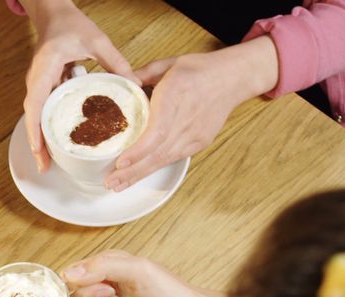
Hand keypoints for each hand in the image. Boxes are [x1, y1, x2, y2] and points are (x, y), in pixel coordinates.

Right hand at [24, 0, 135, 172]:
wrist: (54, 15)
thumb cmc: (70, 25)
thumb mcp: (97, 40)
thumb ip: (116, 61)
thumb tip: (134, 85)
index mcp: (45, 67)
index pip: (35, 102)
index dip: (35, 128)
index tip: (39, 148)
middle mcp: (36, 79)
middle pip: (33, 116)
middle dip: (36, 143)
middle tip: (45, 166)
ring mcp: (38, 85)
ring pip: (36, 117)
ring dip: (40, 139)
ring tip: (48, 162)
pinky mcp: (43, 87)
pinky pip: (43, 111)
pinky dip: (47, 128)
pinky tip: (58, 143)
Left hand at [105, 36, 278, 190]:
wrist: (234, 79)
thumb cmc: (199, 70)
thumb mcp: (168, 63)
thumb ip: (143, 74)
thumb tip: (121, 82)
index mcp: (176, 95)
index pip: (157, 131)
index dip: (139, 150)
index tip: (121, 161)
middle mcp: (186, 120)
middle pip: (158, 152)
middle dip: (132, 170)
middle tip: (110, 182)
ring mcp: (195, 135)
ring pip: (164, 159)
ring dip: (140, 174)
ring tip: (118, 184)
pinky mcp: (200, 142)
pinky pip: (173, 157)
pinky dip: (153, 167)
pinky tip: (137, 175)